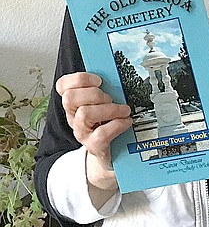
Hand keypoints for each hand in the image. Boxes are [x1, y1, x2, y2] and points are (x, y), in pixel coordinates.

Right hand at [56, 72, 131, 193]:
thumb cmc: (110, 123)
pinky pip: (101, 134)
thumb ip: (107, 88)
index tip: (99, 80)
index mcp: (75, 103)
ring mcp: (82, 133)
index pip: (63, 86)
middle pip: (70, 98)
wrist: (113, 155)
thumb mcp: (106, 103)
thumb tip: (119, 70)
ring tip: (123, 111)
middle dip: (94, 94)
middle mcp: (74, 117)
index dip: (80, 79)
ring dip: (108, 109)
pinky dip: (117, 125)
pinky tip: (126, 122)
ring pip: (84, 114)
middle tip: (111, 98)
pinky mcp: (94, 147)